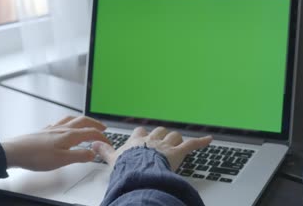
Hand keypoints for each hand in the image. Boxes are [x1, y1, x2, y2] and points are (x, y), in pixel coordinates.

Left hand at [1, 116, 109, 170]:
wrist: (15, 151)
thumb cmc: (36, 156)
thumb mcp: (62, 160)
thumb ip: (80, 156)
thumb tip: (94, 153)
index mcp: (70, 135)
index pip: (91, 133)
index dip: (103, 137)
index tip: (109, 142)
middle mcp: (63, 128)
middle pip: (84, 121)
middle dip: (96, 124)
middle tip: (103, 128)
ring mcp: (54, 128)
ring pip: (73, 119)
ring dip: (84, 120)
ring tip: (88, 123)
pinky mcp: (45, 130)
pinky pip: (62, 121)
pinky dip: (70, 121)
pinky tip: (66, 126)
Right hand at [92, 127, 211, 170]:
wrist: (140, 172)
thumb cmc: (127, 167)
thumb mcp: (112, 160)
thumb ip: (103, 151)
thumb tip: (93, 144)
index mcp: (138, 141)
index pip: (141, 132)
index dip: (144, 135)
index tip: (143, 137)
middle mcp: (153, 140)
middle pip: (160, 131)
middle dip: (162, 135)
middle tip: (162, 142)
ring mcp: (166, 145)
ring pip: (174, 135)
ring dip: (177, 139)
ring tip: (178, 143)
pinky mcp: (179, 151)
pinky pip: (192, 144)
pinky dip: (202, 141)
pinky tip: (209, 139)